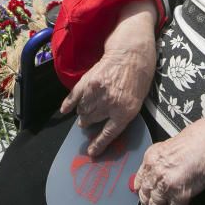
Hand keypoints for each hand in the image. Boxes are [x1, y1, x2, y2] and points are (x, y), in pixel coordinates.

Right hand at [59, 1, 156, 156]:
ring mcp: (97, 92)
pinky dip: (69, 104)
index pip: (109, 133)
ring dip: (83, 112)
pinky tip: (65, 109)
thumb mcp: (137, 99)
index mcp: (126, 111)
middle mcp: (110, 104)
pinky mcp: (88, 81)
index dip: (99, 144)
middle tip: (89, 122)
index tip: (91, 152)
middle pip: (92, 121)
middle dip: (90, 122)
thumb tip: (106, 125)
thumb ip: (122, 113)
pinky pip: (74, 97)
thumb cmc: (139, 75)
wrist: (132, 51)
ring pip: (83, 110)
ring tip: (85, 110)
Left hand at [133, 118, 204, 204]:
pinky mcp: (177, 194)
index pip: (141, 180)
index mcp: (152, 157)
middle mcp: (154, 171)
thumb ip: (168, 162)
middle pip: (146, 199)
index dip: (142, 194)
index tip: (143, 202)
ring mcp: (164, 184)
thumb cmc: (200, 142)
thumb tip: (170, 173)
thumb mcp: (175, 147)